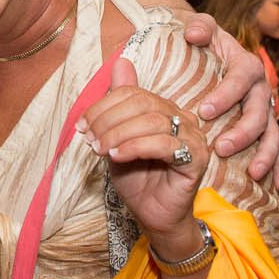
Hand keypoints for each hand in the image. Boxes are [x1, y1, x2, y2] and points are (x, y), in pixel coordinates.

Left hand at [80, 58, 206, 251]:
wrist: (153, 216)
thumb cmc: (137, 178)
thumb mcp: (118, 138)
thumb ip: (118, 104)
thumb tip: (121, 62)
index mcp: (164, 109)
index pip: (132, 93)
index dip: (103, 105)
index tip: (81, 125)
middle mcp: (182, 118)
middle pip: (142, 103)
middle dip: (108, 118)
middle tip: (89, 137)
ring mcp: (193, 137)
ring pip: (152, 121)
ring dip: (118, 133)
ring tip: (100, 149)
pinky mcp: (197, 158)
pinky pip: (164, 144)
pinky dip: (135, 146)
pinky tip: (117, 156)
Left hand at [183, 11, 278, 187]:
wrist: (215, 57)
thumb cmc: (207, 45)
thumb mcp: (202, 29)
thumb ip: (199, 27)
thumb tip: (194, 34)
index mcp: (247, 66)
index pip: (240, 79)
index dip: (225, 95)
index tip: (204, 111)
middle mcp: (261, 90)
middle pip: (258, 113)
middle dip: (243, 133)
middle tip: (222, 148)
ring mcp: (266, 112)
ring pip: (271, 135)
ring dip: (265, 155)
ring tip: (253, 173)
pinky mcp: (266, 130)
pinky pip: (278, 151)